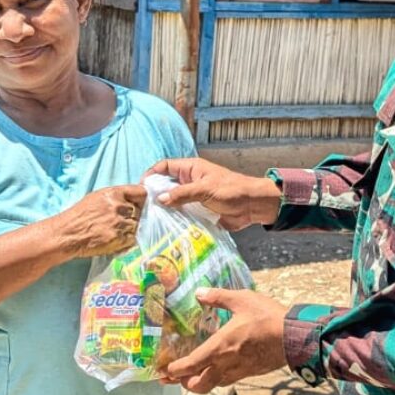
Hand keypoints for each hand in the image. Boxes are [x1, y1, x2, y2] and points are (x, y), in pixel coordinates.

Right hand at [56, 184, 146, 259]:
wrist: (68, 234)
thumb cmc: (80, 215)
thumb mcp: (97, 197)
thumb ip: (117, 196)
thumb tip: (134, 199)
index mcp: (114, 193)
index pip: (141, 192)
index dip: (142, 198)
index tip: (141, 203)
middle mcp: (119, 206)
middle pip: (140, 210)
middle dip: (134, 215)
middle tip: (122, 221)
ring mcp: (120, 223)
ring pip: (138, 225)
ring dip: (131, 228)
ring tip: (116, 230)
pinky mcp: (120, 238)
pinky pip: (133, 238)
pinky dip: (128, 239)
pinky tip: (117, 238)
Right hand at [146, 158, 281, 229]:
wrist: (253, 206)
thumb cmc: (232, 191)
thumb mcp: (205, 189)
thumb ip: (182, 194)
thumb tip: (160, 199)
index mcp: (190, 169)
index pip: (164, 166)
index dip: (151, 174)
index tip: (141, 188)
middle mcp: (189, 181)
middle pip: (165, 185)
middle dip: (155, 194)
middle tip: (143, 208)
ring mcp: (193, 197)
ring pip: (172, 201)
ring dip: (164, 209)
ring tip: (151, 220)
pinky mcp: (198, 211)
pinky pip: (182, 214)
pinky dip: (174, 219)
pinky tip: (166, 228)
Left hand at [159, 288, 287, 393]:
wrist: (293, 337)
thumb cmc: (266, 317)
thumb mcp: (241, 300)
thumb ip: (218, 297)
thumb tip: (199, 293)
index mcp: (218, 348)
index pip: (189, 366)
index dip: (173, 371)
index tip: (163, 371)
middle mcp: (225, 365)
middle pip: (198, 385)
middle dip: (184, 383)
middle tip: (176, 377)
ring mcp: (238, 372)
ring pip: (213, 385)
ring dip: (200, 383)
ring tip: (194, 375)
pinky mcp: (250, 373)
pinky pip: (228, 381)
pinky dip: (217, 379)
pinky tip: (218, 369)